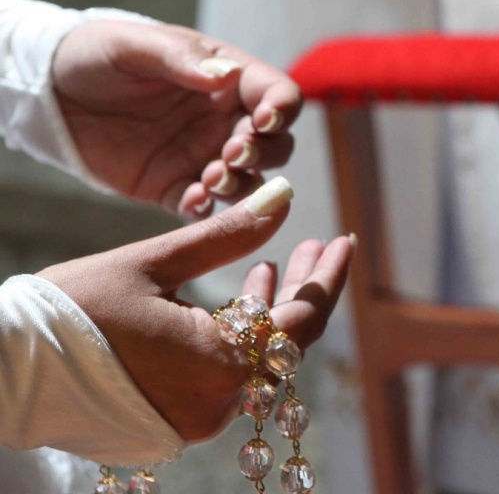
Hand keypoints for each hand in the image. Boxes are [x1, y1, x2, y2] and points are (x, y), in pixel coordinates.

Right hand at [37, 179, 354, 441]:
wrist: (4, 371)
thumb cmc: (71, 311)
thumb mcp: (155, 261)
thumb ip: (228, 233)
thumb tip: (286, 196)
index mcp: (219, 363)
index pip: (303, 319)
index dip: (328, 277)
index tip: (345, 240)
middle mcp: (217, 402)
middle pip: (286, 342)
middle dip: (304, 290)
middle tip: (316, 247)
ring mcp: (196, 418)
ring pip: (257, 359)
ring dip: (269, 312)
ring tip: (271, 265)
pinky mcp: (175, 421)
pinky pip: (227, 375)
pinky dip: (238, 337)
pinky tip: (238, 298)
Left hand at [52, 20, 301, 216]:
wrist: (50, 91)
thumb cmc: (98, 54)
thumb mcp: (134, 45)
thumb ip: (180, 57)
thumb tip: (224, 77)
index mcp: (228, 78)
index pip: (278, 94)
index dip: (283, 109)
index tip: (264, 120)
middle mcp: (225, 119)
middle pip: (276, 144)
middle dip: (264, 152)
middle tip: (231, 152)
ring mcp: (202, 156)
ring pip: (249, 179)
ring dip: (242, 184)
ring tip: (211, 178)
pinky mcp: (173, 186)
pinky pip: (203, 207)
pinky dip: (206, 210)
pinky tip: (191, 201)